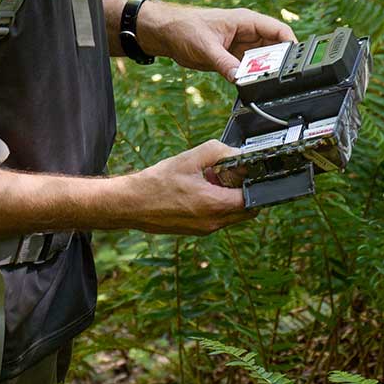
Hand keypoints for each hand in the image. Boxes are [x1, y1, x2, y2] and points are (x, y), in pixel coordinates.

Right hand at [121, 140, 254, 234]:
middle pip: (246, 210)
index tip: (244, 172)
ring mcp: (205, 229)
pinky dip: (215, 206)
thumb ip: (219, 152)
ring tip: (209, 182)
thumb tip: (237, 153)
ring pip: (231, 215)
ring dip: (228, 199)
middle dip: (242, 192)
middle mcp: (213, 222)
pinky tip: (199, 191)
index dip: (252, 183)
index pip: (252, 199)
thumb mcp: (190, 158)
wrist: (131, 204)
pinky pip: (217, 219)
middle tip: (228, 175)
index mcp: (214, 205)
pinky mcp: (196, 231)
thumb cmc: (156, 183)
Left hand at [138, 0, 295, 78]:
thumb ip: (224, 63)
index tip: (296, 61)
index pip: (278, 30)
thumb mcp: (206, 46)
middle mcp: (248, 34)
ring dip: (264, 73)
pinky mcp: (233, 60)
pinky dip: (252, 78)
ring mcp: (241, 48)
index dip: (291, 45)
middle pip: (275, 49)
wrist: (165, 34)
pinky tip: (251, 86)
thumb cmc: (184, 27)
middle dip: (279, 64)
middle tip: (276, 78)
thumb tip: (240, 78)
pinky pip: (249, 70)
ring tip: (263, 84)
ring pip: (263, 62)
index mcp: (246, 21)